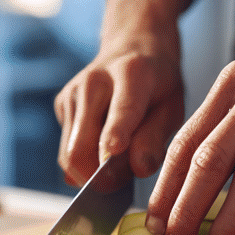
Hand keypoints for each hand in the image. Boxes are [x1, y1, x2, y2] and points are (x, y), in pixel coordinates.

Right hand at [54, 0, 190, 187]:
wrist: (133, 46)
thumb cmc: (159, 84)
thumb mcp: (172, 108)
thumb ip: (156, 138)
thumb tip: (138, 170)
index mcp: (131, 74)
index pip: (122, 109)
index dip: (116, 133)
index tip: (112, 152)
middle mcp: (93, 82)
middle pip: (81, 144)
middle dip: (98, 177)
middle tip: (120, 188)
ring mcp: (72, 94)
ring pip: (70, 153)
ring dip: (92, 175)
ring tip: (119, 171)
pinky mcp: (62, 107)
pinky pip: (69, 150)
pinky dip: (86, 164)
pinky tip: (107, 156)